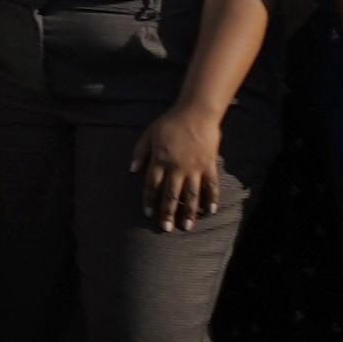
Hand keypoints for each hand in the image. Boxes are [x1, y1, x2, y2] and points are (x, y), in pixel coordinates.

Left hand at [133, 100, 230, 230]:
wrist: (196, 112)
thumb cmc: (170, 122)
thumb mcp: (149, 134)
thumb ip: (139, 152)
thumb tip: (131, 170)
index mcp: (159, 161)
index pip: (152, 186)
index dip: (150, 201)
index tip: (149, 214)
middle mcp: (176, 167)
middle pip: (171, 195)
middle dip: (168, 213)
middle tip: (166, 228)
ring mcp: (194, 168)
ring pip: (191, 195)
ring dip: (188, 212)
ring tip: (187, 227)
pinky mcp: (209, 165)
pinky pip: (211, 185)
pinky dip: (211, 199)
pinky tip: (210, 211)